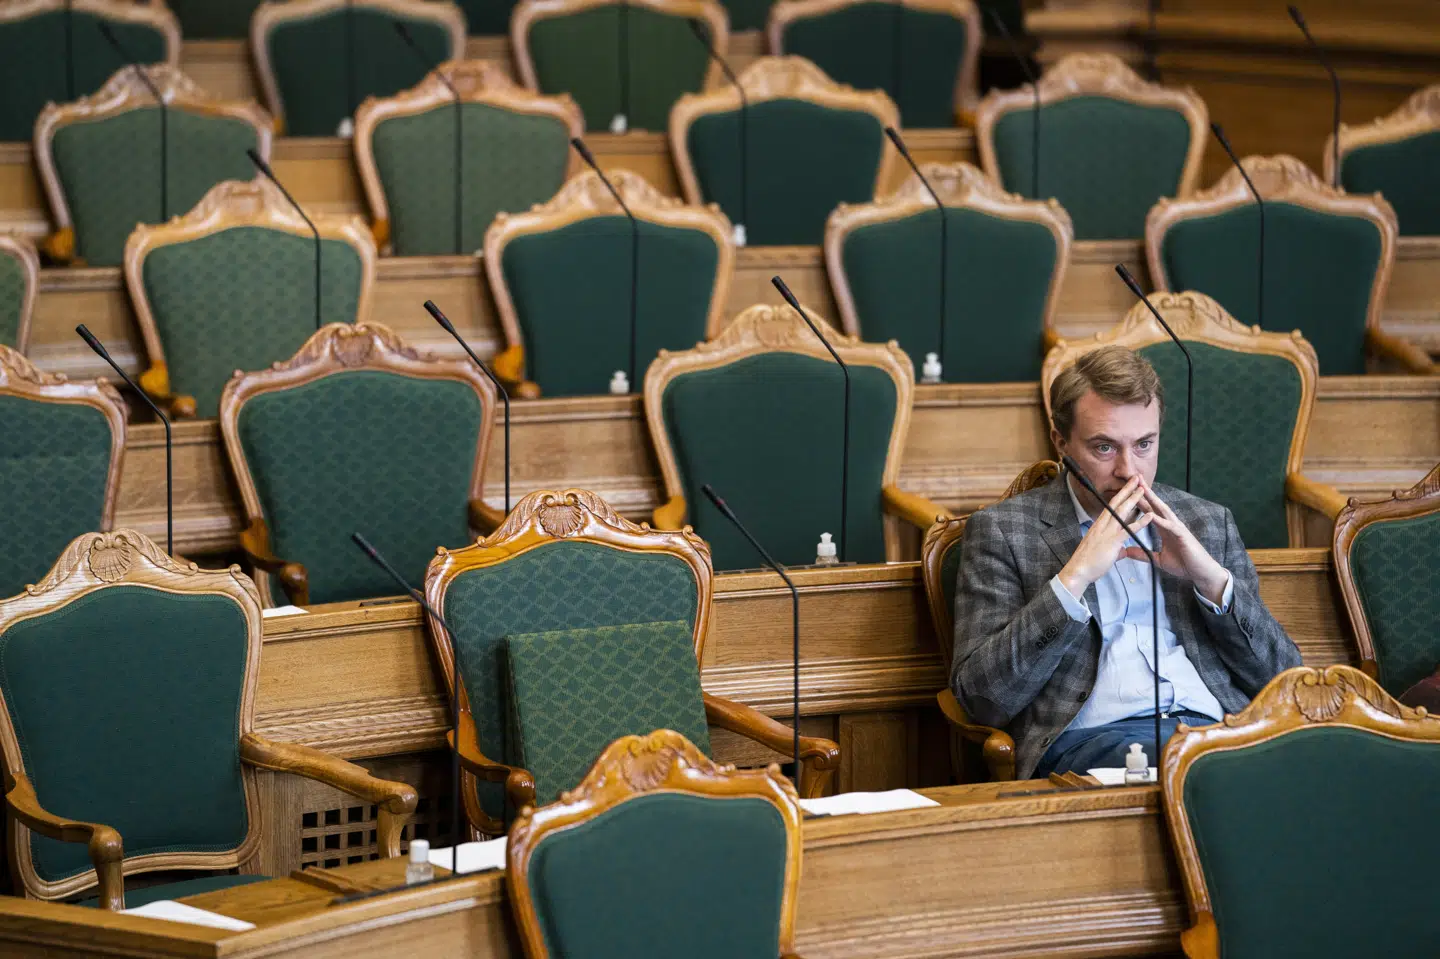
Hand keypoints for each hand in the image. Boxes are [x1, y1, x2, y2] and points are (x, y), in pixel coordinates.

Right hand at [1058, 476, 1152, 596]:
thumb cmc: (1087, 563)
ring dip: (1133, 500)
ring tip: (1143, 490)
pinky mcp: (1112, 541)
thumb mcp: (1101, 551)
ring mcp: (1107, 532)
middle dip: (1127, 490)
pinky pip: (1129, 529)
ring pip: (1122, 511)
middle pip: (1116, 503)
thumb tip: (1121, 552)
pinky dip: (1141, 522)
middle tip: (1136, 478)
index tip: (1128, 485)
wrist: (1078, 571)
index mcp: (1098, 525)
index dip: (1120, 495)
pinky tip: (1150, 516)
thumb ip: (1114, 549)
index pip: (1111, 506)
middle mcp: (1102, 525)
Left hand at [1125, 479, 1228, 604]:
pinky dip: (1160, 520)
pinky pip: (1170, 526)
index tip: (1127, 490)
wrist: (1201, 573)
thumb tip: (1127, 551)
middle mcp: (1170, 524)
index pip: (1149, 511)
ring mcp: (1177, 528)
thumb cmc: (1183, 564)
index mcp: (1164, 528)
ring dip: (1152, 499)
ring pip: (1163, 510)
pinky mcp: (1183, 536)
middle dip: (1145, 492)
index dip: (1139, 500)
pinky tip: (1151, 514)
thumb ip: (1142, 554)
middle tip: (1135, 478)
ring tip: (1142, 488)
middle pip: (1155, 505)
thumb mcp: (1158, 559)